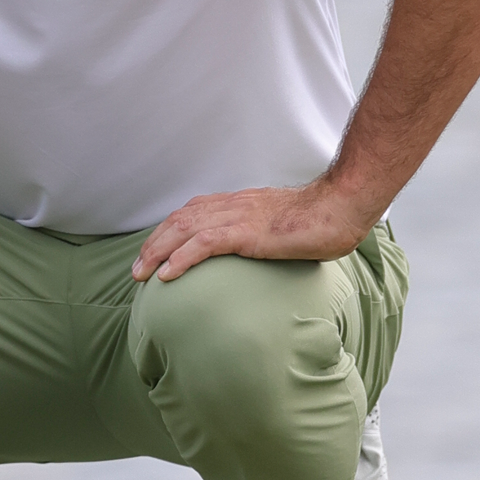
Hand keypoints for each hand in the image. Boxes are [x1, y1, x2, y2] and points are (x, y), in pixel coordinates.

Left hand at [131, 181, 377, 280]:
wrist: (342, 206)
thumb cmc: (323, 219)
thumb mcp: (285, 227)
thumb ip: (268, 235)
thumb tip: (265, 252)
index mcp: (242, 204)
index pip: (193, 212)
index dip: (169, 230)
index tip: (155, 250)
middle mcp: (235, 205)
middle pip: (181, 219)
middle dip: (154, 243)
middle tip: (137, 268)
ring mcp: (240, 217)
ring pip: (185, 229)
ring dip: (158, 252)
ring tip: (142, 274)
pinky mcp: (248, 232)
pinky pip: (205, 244)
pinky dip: (181, 258)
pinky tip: (167, 275)